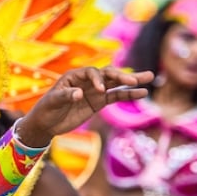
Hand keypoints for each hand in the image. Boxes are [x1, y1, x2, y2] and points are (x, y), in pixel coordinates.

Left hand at [17, 67, 153, 146]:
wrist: (46, 123)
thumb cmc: (46, 109)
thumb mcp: (53, 102)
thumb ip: (65, 96)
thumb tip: (79, 93)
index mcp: (74, 76)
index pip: (92, 72)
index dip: (98, 79)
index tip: (100, 91)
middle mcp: (87, 81)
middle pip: (108, 74)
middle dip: (121, 76)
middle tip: (135, 80)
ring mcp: (95, 91)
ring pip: (116, 84)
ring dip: (132, 81)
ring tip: (150, 77)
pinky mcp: (99, 102)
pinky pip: (116, 97)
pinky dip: (128, 95)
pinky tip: (143, 92)